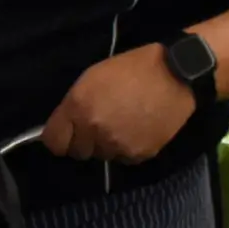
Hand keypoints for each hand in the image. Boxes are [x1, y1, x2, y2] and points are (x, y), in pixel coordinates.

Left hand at [44, 44, 199, 164]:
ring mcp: (117, 145)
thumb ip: (73, 105)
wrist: (174, 75)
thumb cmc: (130, 70)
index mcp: (78, 107)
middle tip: (99, 124)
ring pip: (101, 156)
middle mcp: (94, 130)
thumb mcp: (92, 78)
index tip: (67, 133)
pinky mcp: (138, 154)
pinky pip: (123, 158)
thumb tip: (64, 126)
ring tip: (122, 123)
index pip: (54, 143)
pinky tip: (137, 129)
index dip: (59, 138)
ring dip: (106, 145)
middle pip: (77, 152)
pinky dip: (127, 148)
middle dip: (84, 141)